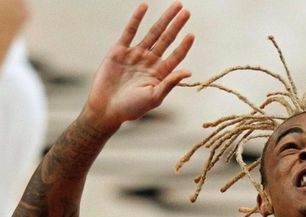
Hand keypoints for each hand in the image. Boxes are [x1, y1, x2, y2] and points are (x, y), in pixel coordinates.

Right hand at [83, 2, 193, 132]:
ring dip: (164, 19)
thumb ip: (170, 83)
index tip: (192, 34)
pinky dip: (137, 19)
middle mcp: (150, 61)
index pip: (176, 55)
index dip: (184, 45)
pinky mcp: (119, 51)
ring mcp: (135, 54)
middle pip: (167, 39)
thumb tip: (188, 71)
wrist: (106, 109)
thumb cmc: (131, 109)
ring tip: (176, 6)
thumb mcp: (154, 97)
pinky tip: (145, 7)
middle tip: (187, 11)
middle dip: (177, 25)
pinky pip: (130, 31)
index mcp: (160, 73)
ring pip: (153, 32)